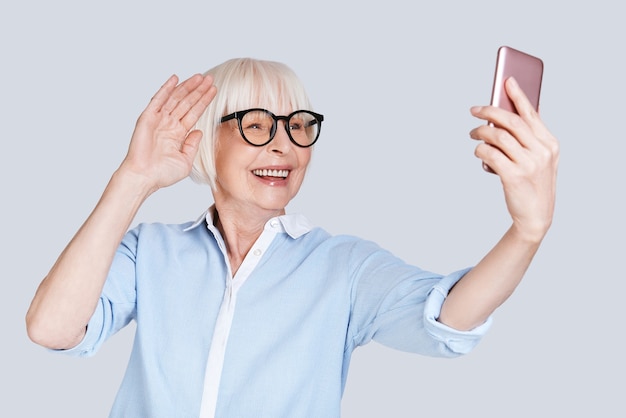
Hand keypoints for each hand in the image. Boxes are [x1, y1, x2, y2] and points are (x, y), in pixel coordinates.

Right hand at [120, 73, 216, 192]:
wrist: (144, 177)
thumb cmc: (162, 174)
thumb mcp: (186, 161)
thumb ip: (193, 145)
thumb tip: (199, 131)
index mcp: (178, 134)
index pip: (194, 113)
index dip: (204, 101)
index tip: (214, 91)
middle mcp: (169, 124)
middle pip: (187, 102)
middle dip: (199, 90)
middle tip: (210, 79)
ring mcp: (158, 120)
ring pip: (176, 98)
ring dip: (187, 87)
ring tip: (200, 77)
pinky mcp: (148, 117)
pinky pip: (158, 99)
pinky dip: (166, 88)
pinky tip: (175, 79)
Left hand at [469, 77, 558, 241]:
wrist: (535, 217)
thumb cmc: (534, 184)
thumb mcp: (542, 159)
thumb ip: (532, 137)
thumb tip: (518, 111)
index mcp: (550, 144)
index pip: (531, 114)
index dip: (518, 95)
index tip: (507, 80)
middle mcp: (542, 152)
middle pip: (512, 122)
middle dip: (491, 111)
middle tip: (475, 110)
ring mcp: (529, 164)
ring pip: (498, 136)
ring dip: (481, 131)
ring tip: (473, 132)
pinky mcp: (513, 176)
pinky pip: (490, 154)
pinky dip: (480, 149)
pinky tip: (477, 150)